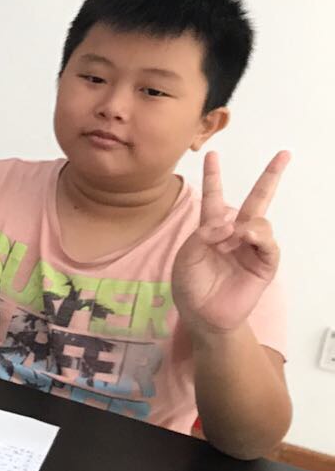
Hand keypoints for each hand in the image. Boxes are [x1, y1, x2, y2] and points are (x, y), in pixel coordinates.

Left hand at [173, 150, 288, 335]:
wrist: (204, 316)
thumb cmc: (191, 287)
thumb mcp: (186, 258)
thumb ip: (202, 236)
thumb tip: (232, 224)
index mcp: (211, 230)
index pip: (213, 197)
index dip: (214, 176)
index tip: (212, 155)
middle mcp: (235, 234)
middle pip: (255, 200)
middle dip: (270, 177)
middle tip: (283, 154)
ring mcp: (252, 248)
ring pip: (260, 221)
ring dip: (247, 225)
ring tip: (232, 240)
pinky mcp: (264, 264)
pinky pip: (268, 245)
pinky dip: (259, 237)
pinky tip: (247, 238)